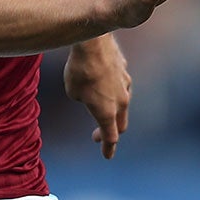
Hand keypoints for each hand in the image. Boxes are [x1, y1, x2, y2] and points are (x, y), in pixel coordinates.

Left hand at [66, 35, 131, 159]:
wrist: (93, 43)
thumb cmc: (79, 70)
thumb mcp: (73, 91)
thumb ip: (83, 98)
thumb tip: (90, 94)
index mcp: (108, 112)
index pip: (111, 137)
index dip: (108, 148)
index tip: (107, 156)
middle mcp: (121, 101)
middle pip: (120, 123)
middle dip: (111, 132)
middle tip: (99, 135)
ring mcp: (125, 84)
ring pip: (122, 103)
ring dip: (113, 109)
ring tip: (100, 108)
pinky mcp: (124, 70)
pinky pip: (119, 84)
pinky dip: (112, 89)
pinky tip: (104, 84)